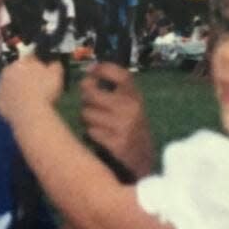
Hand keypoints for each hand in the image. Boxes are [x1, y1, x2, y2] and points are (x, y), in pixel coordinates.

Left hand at [0, 55, 62, 123]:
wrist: (31, 113)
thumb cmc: (45, 91)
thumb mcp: (56, 73)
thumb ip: (54, 64)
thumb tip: (53, 61)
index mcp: (21, 62)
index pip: (29, 59)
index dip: (37, 65)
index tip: (43, 73)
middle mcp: (6, 72)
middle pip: (16, 71)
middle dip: (24, 76)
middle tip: (35, 87)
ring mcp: (0, 87)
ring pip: (9, 85)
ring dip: (16, 89)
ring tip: (29, 99)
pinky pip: (6, 100)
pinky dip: (12, 103)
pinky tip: (22, 109)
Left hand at [80, 62, 154, 179]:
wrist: (143, 159)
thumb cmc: (130, 127)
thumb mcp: (129, 105)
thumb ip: (113, 91)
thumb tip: (89, 73)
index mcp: (135, 96)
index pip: (120, 75)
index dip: (102, 69)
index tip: (91, 70)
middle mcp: (132, 108)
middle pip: (92, 93)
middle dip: (85, 98)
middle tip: (87, 102)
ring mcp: (124, 126)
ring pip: (87, 113)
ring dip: (86, 119)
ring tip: (95, 123)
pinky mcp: (117, 143)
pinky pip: (91, 131)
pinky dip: (91, 134)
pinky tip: (99, 137)